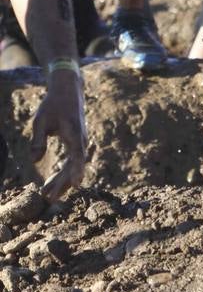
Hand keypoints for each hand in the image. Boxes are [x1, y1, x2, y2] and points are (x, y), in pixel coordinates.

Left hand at [31, 70, 87, 201]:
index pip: (77, 155)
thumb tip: (34, 161)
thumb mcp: (40, 120)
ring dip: (61, 180)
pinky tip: (50, 182)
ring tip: (46, 196)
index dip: (77, 170)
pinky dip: (62, 172)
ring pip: (73, 166)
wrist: (68, 92)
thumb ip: (37, 140)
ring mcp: (80, 142)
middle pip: (74, 166)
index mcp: (75, 134)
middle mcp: (81, 140)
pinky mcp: (75, 143)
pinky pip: (71, 161)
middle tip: (48, 199)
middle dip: (62, 183)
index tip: (76, 184)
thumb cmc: (53, 105)